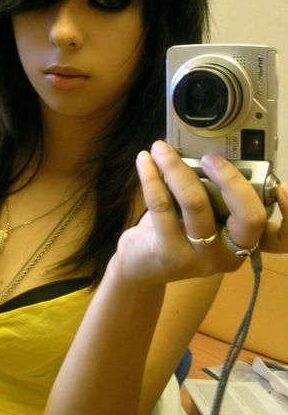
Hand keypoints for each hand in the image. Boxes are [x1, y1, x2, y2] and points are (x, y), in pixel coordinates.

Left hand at [116, 141, 283, 284]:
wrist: (140, 265)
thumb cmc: (176, 231)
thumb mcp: (202, 215)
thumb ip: (214, 194)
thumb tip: (209, 152)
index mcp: (244, 242)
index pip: (282, 238)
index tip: (284, 188)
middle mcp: (229, 254)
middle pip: (247, 215)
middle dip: (231, 177)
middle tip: (210, 157)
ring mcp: (200, 258)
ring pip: (196, 202)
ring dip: (176, 166)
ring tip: (161, 148)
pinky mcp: (169, 254)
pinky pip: (162, 205)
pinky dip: (152, 177)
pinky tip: (145, 161)